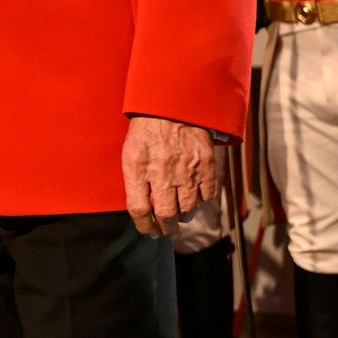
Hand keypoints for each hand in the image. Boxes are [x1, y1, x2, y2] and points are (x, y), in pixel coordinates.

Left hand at [122, 115, 215, 237]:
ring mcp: (186, 170)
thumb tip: (142, 210)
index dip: (143, 226)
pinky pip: (206, 197)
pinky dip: (200, 203)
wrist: (173, 106)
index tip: (148, 231)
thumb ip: (135, 180)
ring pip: (188, 209)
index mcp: (137, 166)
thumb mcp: (130, 152)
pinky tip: (193, 199)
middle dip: (166, 228)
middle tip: (166, 230)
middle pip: (165, 215)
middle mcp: (162, 171)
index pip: (138, 209)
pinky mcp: (206, 166)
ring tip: (179, 215)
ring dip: (183, 217)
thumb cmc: (146, 131)